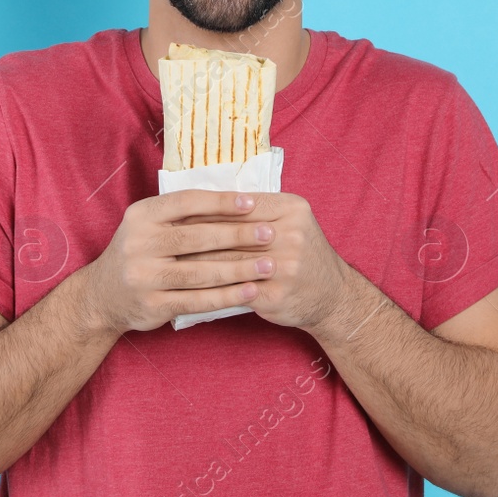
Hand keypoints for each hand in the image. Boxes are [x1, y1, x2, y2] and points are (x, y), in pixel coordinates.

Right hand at [81, 190, 277, 333]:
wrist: (102, 296)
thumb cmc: (139, 253)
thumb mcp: (148, 226)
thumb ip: (182, 215)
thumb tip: (236, 200)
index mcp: (141, 216)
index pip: (186, 202)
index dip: (220, 202)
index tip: (251, 203)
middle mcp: (139, 243)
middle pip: (198, 237)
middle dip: (238, 235)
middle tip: (270, 234)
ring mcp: (144, 276)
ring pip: (201, 272)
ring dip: (239, 269)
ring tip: (269, 266)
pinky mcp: (152, 305)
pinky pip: (197, 300)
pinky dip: (227, 296)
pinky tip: (250, 292)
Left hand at [180, 192, 352, 331]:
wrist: (333, 296)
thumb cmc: (303, 254)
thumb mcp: (292, 221)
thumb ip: (258, 210)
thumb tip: (208, 199)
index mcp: (291, 209)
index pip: (239, 204)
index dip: (205, 209)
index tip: (176, 212)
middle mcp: (290, 235)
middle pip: (230, 232)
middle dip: (193, 235)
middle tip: (164, 236)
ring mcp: (284, 267)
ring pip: (227, 260)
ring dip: (194, 261)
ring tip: (168, 260)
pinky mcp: (275, 295)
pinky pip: (232, 289)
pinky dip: (208, 288)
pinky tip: (186, 286)